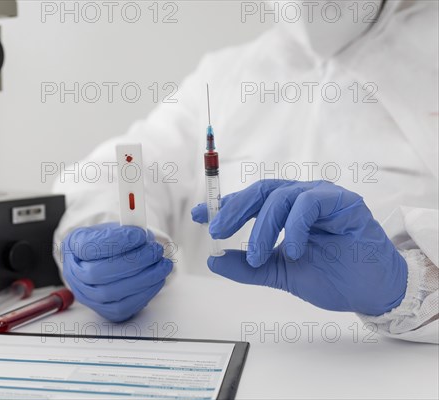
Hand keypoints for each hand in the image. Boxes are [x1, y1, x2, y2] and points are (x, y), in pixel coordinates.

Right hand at [62, 223, 172, 321]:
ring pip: (112, 293)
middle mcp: (74, 273)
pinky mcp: (104, 310)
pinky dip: (144, 293)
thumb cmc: (109, 242)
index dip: (117, 242)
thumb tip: (144, 236)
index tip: (140, 235)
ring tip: (163, 264)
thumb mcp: (115, 228)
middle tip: (155, 251)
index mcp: (74, 246)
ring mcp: (87, 295)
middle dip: (134, 262)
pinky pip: (124, 307)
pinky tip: (157, 279)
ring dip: (144, 278)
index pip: (90, 247)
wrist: (105, 261)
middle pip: (98, 273)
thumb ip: (126, 229)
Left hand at [191, 180, 406, 315]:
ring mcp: (323, 197)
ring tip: (259, 256)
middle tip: (217, 230)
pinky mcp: (343, 202)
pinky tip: (292, 250)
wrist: (370, 292)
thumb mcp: (279, 274)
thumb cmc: (331, 278)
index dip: (224, 205)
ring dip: (263, 226)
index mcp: (286, 211)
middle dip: (235, 209)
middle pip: (261, 190)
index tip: (199, 216)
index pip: (250, 200)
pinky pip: (310, 202)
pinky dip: (295, 226)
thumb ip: (248, 267)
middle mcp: (302, 198)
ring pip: (281, 195)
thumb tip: (214, 260)